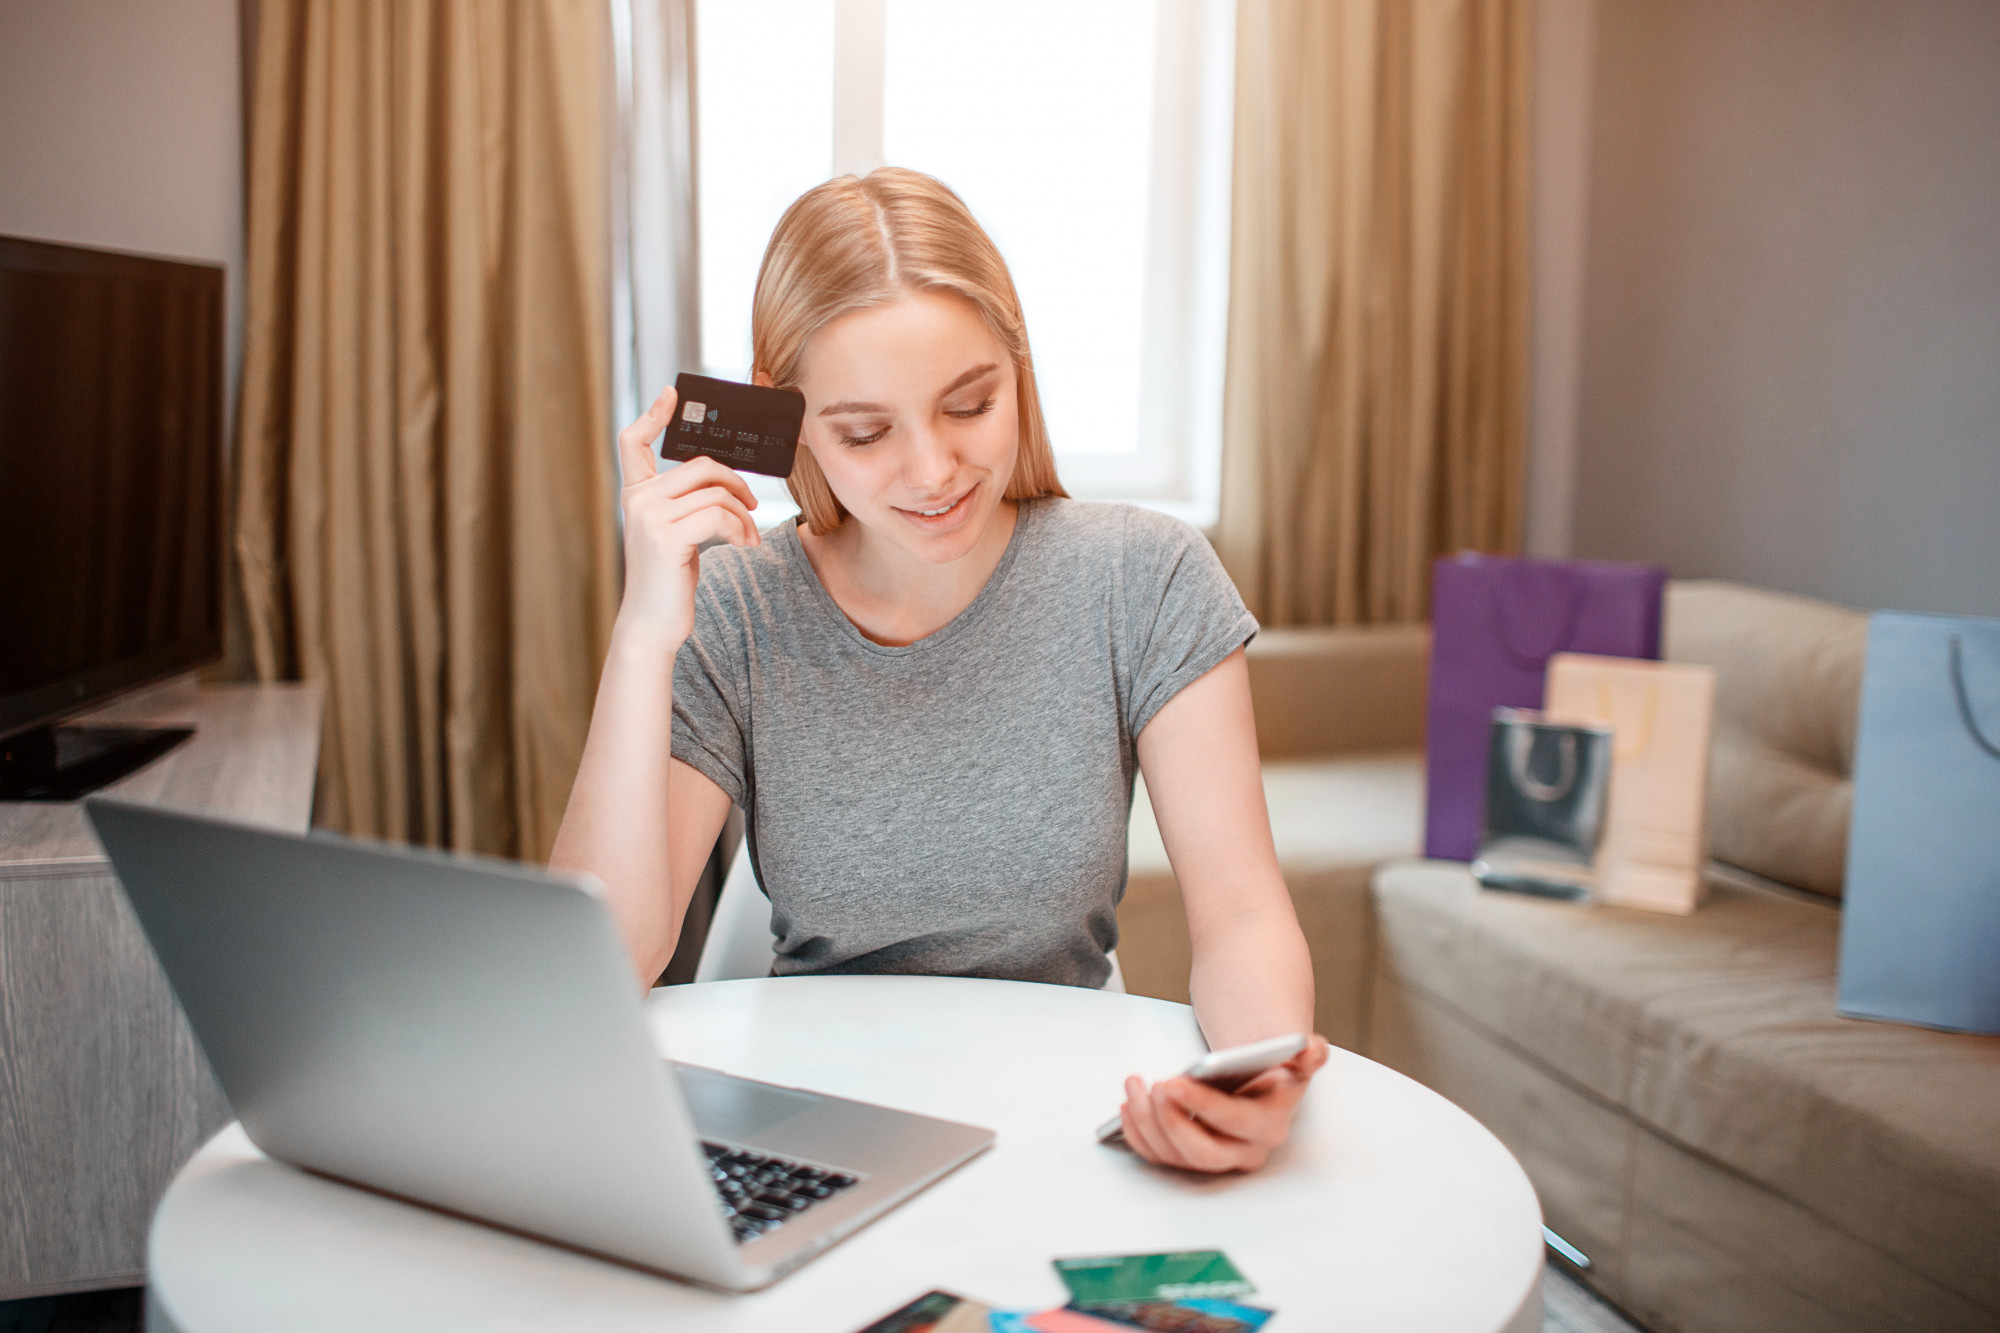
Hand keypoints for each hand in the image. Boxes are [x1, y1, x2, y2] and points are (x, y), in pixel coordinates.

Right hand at [614, 386, 760, 648]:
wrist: (652, 624)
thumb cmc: (668, 579)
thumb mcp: (672, 533)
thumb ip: (683, 503)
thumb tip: (721, 480)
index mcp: (635, 495)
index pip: (632, 442)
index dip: (653, 415)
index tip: (673, 394)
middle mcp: (637, 500)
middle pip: (700, 465)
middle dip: (736, 482)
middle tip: (751, 506)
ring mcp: (649, 517)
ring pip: (715, 492)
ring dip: (743, 514)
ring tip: (748, 535)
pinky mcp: (666, 538)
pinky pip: (719, 515)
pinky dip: (741, 528)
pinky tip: (744, 545)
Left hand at [1115, 1035, 1329, 1173]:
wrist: (1259, 1077)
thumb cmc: (1272, 1065)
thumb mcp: (1294, 1053)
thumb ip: (1306, 1052)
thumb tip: (1312, 1050)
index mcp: (1270, 1125)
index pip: (1235, 1122)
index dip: (1202, 1105)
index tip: (1175, 1081)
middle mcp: (1245, 1151)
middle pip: (1203, 1152)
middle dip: (1172, 1122)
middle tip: (1153, 1087)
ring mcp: (1216, 1158)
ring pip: (1176, 1156)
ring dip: (1147, 1123)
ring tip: (1134, 1085)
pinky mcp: (1190, 1157)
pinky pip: (1159, 1156)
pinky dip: (1138, 1134)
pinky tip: (1129, 1105)